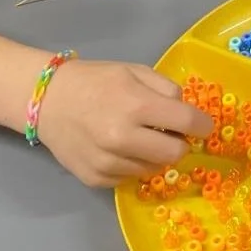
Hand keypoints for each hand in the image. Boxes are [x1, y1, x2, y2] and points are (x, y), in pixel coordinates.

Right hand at [36, 59, 214, 186]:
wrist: (47, 101)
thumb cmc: (96, 81)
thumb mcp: (134, 71)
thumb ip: (166, 89)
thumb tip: (187, 112)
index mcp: (135, 105)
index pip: (186, 122)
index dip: (202, 124)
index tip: (203, 125)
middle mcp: (122, 138)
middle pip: (175, 154)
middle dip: (180, 143)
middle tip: (171, 132)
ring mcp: (107, 163)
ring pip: (154, 169)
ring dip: (156, 155)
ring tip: (141, 137)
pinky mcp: (96, 180)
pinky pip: (130, 178)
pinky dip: (133, 164)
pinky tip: (121, 148)